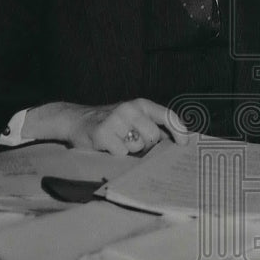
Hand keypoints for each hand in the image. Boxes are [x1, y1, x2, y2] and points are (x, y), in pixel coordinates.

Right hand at [24, 99, 189, 155]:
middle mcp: (130, 108)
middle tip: (130, 141)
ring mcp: (116, 119)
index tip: (184, 144)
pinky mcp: (103, 133)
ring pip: (137, 147)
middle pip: (153, 137)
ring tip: (116, 142)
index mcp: (141, 104)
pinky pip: (121, 154)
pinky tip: (106, 146)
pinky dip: (115, 155)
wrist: (75, 120)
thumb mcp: (133, 119)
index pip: (167, 116)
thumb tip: (177, 142)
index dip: (179, 131)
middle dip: (146, 145)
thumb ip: (152, 126)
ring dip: (129, 150)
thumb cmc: (111, 124)